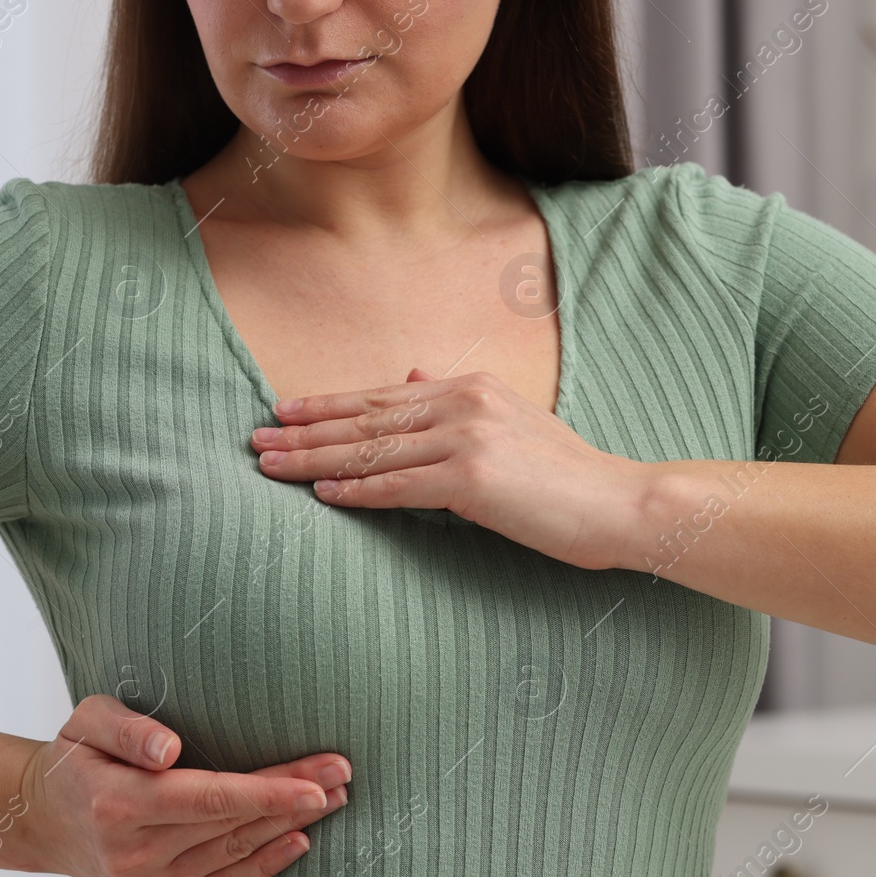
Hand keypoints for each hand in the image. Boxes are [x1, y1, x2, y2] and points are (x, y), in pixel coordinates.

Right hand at [17, 694, 350, 876]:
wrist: (45, 821)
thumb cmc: (75, 759)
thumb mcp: (87, 721)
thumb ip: (127, 728)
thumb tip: (170, 749)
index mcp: (116, 804)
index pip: (207, 798)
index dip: (267, 791)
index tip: (317, 781)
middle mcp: (132, 854)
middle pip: (231, 823)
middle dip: (294, 798)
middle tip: (343, 772)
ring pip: (235, 851)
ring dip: (290, 825)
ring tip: (333, 797)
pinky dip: (266, 864)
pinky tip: (301, 839)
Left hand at [250, 368, 653, 569]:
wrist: (620, 502)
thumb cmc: (568, 475)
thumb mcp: (513, 421)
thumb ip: (458, 401)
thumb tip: (414, 374)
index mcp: (469, 387)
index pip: (383, 396)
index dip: (328, 405)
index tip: (284, 412)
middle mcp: (462, 403)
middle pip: (366, 419)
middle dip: (306, 431)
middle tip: (256, 438)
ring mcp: (466, 438)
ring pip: (372, 451)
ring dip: (314, 460)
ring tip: (270, 466)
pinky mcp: (471, 478)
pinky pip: (398, 486)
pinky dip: (356, 490)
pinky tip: (322, 495)